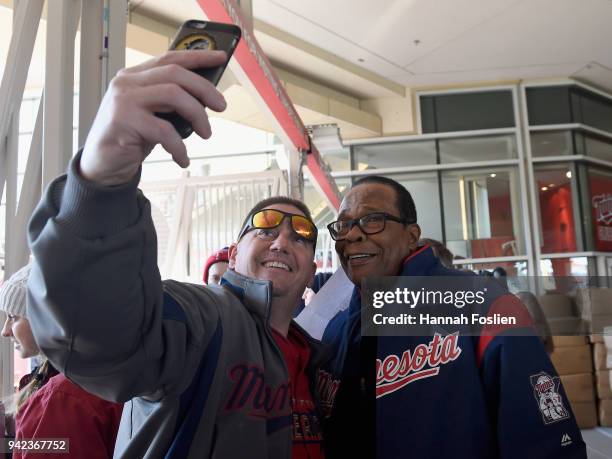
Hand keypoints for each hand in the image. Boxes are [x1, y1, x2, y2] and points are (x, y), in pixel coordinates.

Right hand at [79, 50, 227, 185]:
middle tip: (221, 106)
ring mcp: (124, 100)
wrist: (102, 166)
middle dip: (204, 89)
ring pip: (173, 95)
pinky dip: (179, 146)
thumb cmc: (130, 139)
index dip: (197, 56)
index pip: (169, 58)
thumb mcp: (152, 114)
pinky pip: (164, 130)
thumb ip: (170, 102)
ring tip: (206, 133)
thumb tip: (207, 98)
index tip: (220, 58)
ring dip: (197, 115)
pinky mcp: (124, 121)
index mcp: (134, 77)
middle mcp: (126, 83)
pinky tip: (182, 158)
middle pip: (175, 73)